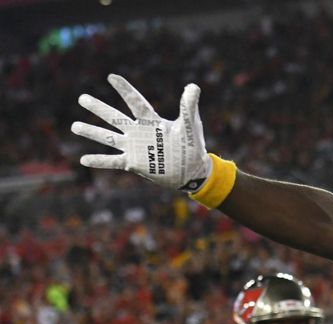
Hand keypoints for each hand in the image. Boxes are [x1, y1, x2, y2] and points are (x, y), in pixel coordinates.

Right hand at [72, 75, 211, 192]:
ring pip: (108, 137)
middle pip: (114, 117)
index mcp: (151, 121)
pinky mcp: (133, 163)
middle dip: (98, 108)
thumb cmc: (192, 147)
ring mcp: (134, 147)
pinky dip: (99, 161)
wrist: (192, 172)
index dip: (124, 89)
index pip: (134, 102)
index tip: (111, 77)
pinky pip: (112, 161)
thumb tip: (193, 86)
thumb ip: (189, 107)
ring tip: (74, 126)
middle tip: (82, 98)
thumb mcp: (190, 126)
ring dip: (92, 131)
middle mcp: (138, 132)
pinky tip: (83, 160)